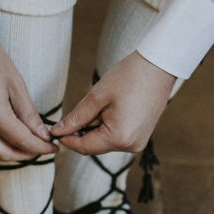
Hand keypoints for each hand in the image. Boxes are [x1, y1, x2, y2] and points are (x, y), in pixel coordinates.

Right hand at [0, 37, 57, 160]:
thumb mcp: (15, 84)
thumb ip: (29, 113)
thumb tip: (41, 134)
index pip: (23, 142)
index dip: (41, 147)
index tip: (54, 147)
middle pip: (6, 154)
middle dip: (27, 154)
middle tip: (43, 148)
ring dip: (13, 149)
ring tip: (30, 140)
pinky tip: (11, 131)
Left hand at [52, 51, 174, 155]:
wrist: (159, 66)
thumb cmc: (129, 77)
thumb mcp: (97, 96)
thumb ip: (76, 118)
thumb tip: (58, 131)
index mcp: (119, 138)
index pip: (84, 147)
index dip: (67, 140)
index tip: (54, 130)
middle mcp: (130, 146)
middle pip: (95, 145)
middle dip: (83, 131)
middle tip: (85, 106)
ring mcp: (138, 142)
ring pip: (105, 141)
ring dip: (97, 127)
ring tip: (105, 103)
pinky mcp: (141, 136)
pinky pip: (117, 136)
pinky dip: (109, 125)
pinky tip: (114, 107)